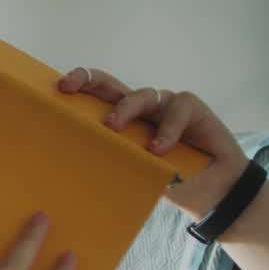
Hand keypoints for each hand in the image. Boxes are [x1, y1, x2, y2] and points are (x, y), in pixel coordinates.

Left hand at [58, 67, 248, 218]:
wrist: (211, 190)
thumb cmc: (166, 180)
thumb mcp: (132, 173)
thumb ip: (111, 164)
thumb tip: (70, 175)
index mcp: (120, 120)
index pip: (94, 99)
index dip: (77, 89)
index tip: (57, 90)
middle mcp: (139, 108)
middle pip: (110, 85)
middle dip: (88, 79)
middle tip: (70, 87)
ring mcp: (164, 106)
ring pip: (141, 96)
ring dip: (125, 109)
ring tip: (112, 126)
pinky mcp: (191, 108)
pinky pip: (177, 110)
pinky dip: (166, 129)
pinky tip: (158, 148)